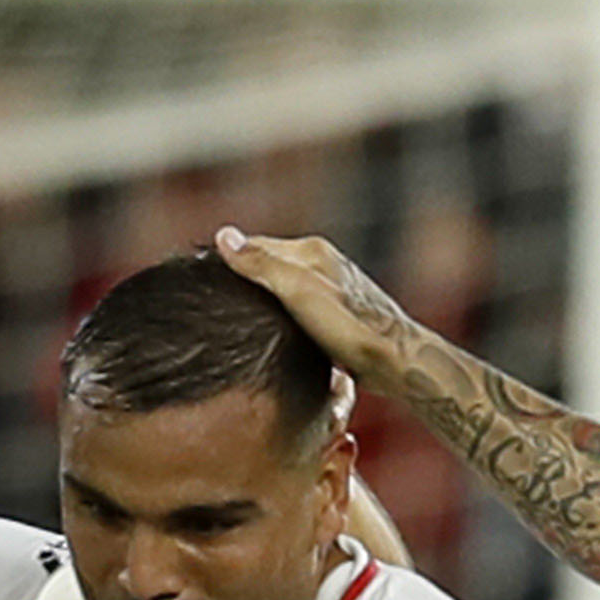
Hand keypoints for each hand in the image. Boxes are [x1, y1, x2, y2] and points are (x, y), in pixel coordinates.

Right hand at [215, 228, 421, 383]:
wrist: (397, 362)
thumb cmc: (351, 329)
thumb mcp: (298, 292)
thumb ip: (262, 265)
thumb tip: (224, 237)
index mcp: (314, 252)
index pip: (256, 244)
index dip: (229, 257)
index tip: (202, 274)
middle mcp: (327, 264)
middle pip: (272, 263)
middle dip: (246, 275)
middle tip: (215, 295)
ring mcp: (336, 288)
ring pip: (288, 286)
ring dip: (265, 295)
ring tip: (240, 313)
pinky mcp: (342, 313)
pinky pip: (301, 305)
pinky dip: (284, 312)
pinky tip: (277, 330)